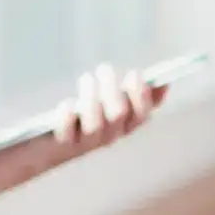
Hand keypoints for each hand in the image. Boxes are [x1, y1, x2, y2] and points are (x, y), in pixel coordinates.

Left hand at [45, 63, 162, 160]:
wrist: (52, 142)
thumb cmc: (85, 114)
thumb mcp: (110, 100)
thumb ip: (134, 93)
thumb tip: (162, 83)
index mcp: (124, 125)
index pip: (142, 114)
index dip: (141, 95)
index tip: (134, 74)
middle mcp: (109, 136)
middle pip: (118, 114)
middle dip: (113, 88)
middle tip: (104, 69)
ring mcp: (87, 142)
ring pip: (95, 124)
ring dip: (91, 98)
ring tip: (86, 78)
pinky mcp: (63, 144)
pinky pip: (67, 133)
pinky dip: (67, 116)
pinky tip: (67, 104)